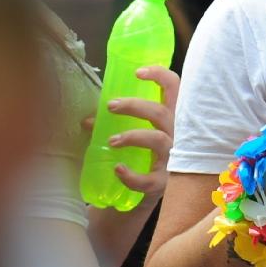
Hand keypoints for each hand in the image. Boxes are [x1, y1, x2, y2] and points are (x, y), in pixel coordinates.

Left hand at [103, 65, 179, 197]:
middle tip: (111, 106)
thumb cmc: (145, 155)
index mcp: (172, 117)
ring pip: (157, 140)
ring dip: (132, 136)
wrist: (149, 194)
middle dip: (135, 106)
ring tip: (111, 140)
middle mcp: (177, 135)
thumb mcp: (138, 134)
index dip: (160, 76)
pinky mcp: (163, 183)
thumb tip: (88, 120)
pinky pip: (148, 179)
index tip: (138, 72)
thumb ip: (117, 124)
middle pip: (161, 112)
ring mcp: (173, 159)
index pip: (175, 88)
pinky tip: (118, 170)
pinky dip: (132, 175)